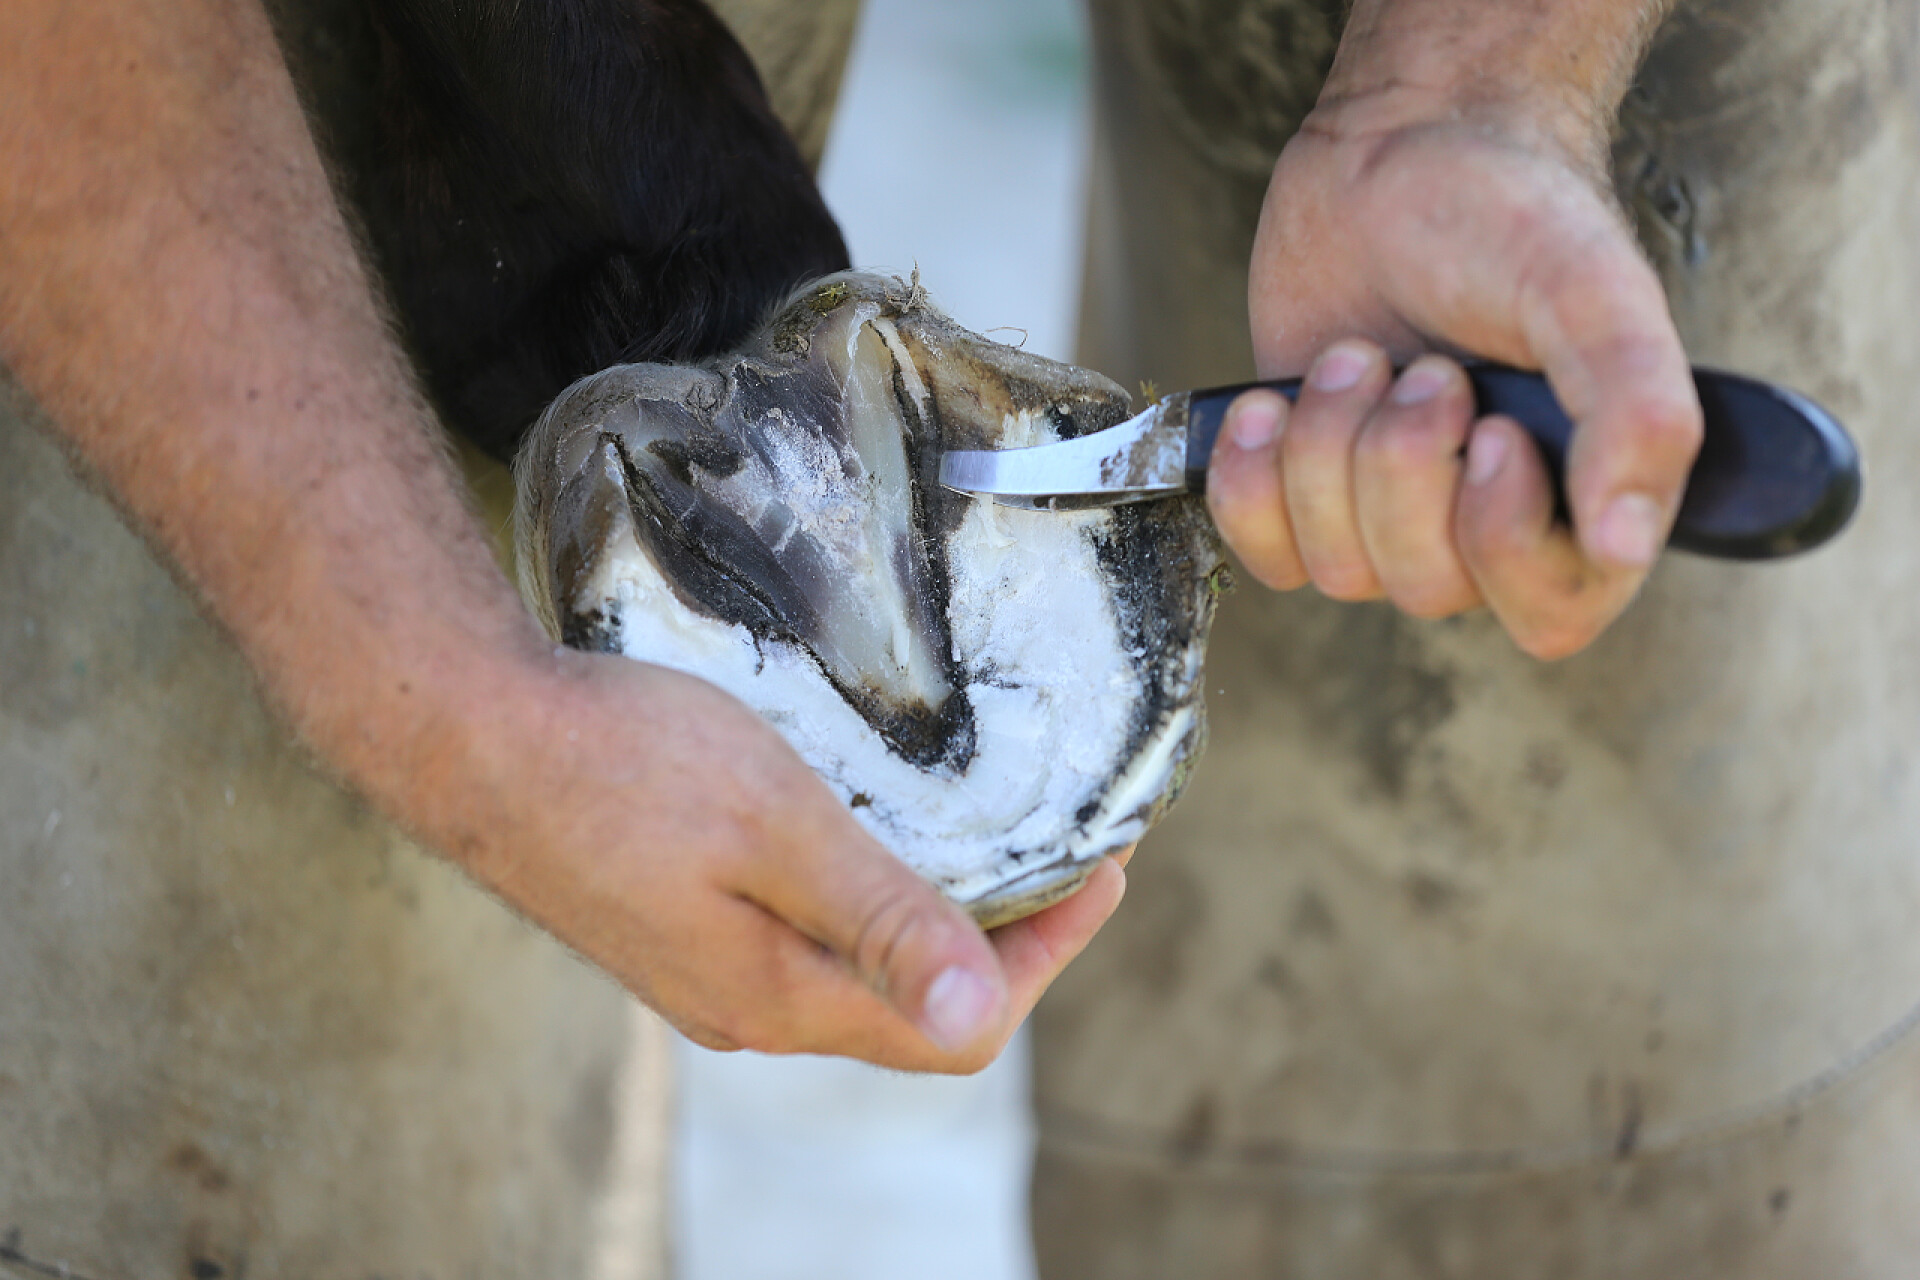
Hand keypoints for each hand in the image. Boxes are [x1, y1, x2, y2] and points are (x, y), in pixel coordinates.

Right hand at [450, 649, 1126, 1072]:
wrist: (472, 738)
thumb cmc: (622, 763)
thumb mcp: (779, 825)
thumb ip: (882, 920)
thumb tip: (982, 1014)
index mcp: (783, 999)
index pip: (960, 1029)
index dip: (1049, 957)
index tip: (1106, 868)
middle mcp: (751, 1010)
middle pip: (915, 1012)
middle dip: (1007, 941)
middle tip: (1065, 849)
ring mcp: (709, 977)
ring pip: (861, 977)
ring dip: (938, 919)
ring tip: (990, 836)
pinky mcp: (680, 933)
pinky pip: (809, 944)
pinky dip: (872, 903)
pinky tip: (877, 835)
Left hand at [1218, 86, 1701, 658]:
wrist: (1398, 152)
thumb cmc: (1511, 214)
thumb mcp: (1596, 295)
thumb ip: (1638, 414)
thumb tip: (1626, 544)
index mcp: (1585, 495)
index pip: (1549, 611)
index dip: (1502, 534)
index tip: (1491, 429)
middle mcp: (1487, 522)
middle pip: (1428, 586)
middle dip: (1402, 461)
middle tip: (1422, 366)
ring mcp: (1390, 513)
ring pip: (1340, 568)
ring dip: (1329, 451)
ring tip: (1356, 356)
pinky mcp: (1304, 493)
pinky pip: (1265, 552)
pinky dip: (1254, 479)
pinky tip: (1270, 404)